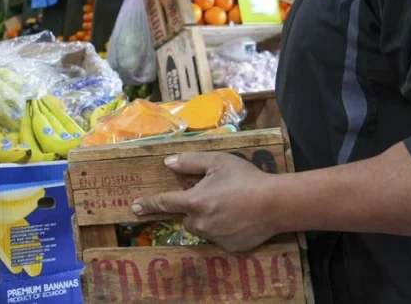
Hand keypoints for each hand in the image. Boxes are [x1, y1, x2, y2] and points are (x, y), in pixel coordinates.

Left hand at [132, 152, 280, 252]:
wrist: (276, 203)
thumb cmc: (246, 178)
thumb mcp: (217, 162)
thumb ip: (190, 162)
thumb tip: (168, 163)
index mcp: (194, 201)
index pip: (165, 203)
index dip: (148, 204)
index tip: (134, 208)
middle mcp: (200, 222)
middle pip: (186, 217)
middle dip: (194, 208)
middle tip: (214, 197)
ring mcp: (214, 237)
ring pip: (202, 228)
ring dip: (208, 219)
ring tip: (230, 206)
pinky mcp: (229, 247)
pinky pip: (218, 238)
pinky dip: (224, 230)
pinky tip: (239, 219)